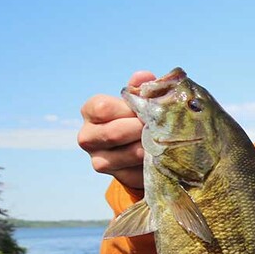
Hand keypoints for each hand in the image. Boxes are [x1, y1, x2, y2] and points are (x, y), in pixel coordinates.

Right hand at [77, 71, 155, 190]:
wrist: (144, 146)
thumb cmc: (139, 115)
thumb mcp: (140, 100)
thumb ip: (141, 88)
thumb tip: (144, 76)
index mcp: (90, 111)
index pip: (103, 108)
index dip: (129, 109)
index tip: (148, 110)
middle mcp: (87, 137)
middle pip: (114, 133)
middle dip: (142, 129)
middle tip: (163, 127)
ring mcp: (99, 160)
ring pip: (129, 154)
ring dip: (152, 147)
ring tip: (167, 140)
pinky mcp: (118, 177)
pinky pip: (139, 171)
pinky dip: (154, 163)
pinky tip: (165, 156)